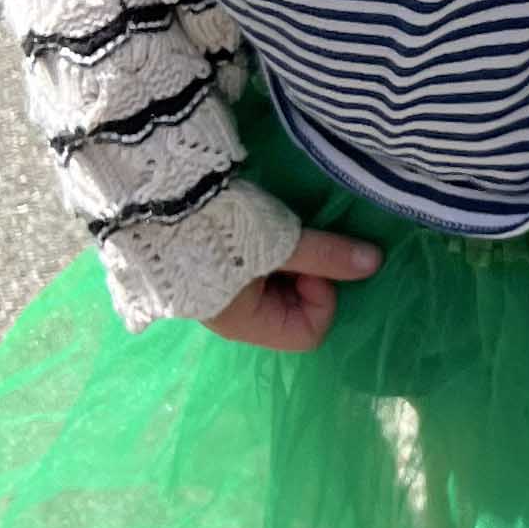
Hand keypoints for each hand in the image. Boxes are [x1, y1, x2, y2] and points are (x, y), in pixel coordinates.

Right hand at [202, 225, 381, 351]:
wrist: (154, 194)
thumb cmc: (220, 227)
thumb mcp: (280, 242)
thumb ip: (327, 256)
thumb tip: (374, 264)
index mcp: (245, 324)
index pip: (309, 333)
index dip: (320, 295)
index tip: (308, 262)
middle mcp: (231, 318)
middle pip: (293, 311)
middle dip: (305, 276)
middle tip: (294, 241)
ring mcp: (217, 294)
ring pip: (275, 290)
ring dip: (286, 262)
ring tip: (272, 231)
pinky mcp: (208, 269)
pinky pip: (254, 274)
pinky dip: (265, 255)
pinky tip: (253, 228)